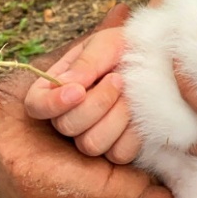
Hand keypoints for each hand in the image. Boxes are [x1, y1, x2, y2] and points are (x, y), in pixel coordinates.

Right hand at [0, 5, 180, 197]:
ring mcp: (88, 81)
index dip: (128, 128)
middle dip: (101, 118)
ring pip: (105, 77)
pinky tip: (54, 102)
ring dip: (80, 107)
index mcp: (129, 127)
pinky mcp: (62, 68)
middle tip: (76, 140)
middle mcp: (112, 101)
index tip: (106, 148)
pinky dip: (56, 94)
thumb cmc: (51, 185)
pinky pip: (73, 68)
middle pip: (129, 91)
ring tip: (60, 123)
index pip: (149, 111)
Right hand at [24, 24, 140, 163]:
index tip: (78, 90)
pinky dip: (133, 133)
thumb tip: (68, 84)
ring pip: (91, 144)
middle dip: (97, 102)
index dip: (54, 103)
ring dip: (116, 117)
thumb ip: (87, 62)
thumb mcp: (106, 44)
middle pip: (67, 126)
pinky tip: (140, 113)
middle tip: (118, 79)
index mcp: (57, 88)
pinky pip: (119, 153)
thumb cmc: (127, 47)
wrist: (160, 59)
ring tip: (130, 94)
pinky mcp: (116, 149)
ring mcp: (92, 135)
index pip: (37, 105)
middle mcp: (69, 115)